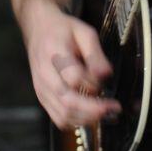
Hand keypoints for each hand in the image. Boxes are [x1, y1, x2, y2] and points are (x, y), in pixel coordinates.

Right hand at [21, 0, 120, 128]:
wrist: (39, 29)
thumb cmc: (62, 30)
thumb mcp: (84, 32)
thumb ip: (96, 54)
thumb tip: (106, 75)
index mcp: (54, 52)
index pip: (74, 77)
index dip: (93, 82)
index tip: (105, 80)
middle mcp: (45, 74)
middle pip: (67, 101)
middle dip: (93, 110)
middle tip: (112, 108)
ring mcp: (42, 88)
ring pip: (62, 114)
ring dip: (86, 118)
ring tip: (104, 112)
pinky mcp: (42, 97)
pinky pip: (58, 117)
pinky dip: (75, 121)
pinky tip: (88, 114)